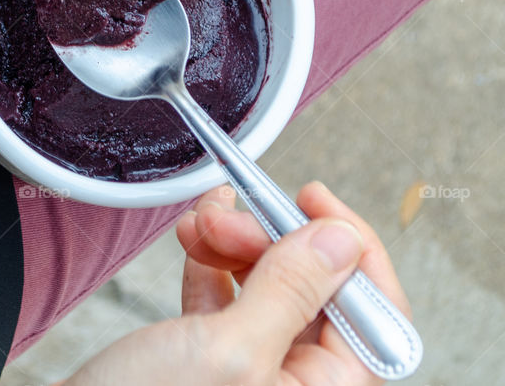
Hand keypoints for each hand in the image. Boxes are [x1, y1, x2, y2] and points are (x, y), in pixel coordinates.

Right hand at [60, 181, 411, 385]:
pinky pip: (227, 297)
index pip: (373, 310)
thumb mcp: (229, 351)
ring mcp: (252, 373)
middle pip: (315, 289)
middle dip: (272, 239)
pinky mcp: (209, 360)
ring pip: (267, 285)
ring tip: (199, 223)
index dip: (350, 246)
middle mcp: (294, 385)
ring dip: (235, 242)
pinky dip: (210, 259)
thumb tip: (342, 239)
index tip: (314, 199)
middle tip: (235, 216)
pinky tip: (193, 234)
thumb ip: (291, 292)